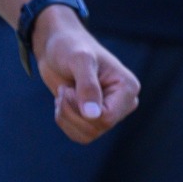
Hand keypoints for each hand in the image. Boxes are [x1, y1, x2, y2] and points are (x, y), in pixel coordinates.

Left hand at [33, 8, 139, 143]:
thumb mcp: (79, 60)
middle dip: (72, 112)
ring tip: (63, 94)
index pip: (107, 118)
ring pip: (87, 135)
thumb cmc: (69, 46)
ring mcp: (110, 112)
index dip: (81, 109)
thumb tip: (93, 115)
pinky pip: (80, 135)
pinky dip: (65, 121)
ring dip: (66, 117)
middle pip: (97, 128)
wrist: (54, 47)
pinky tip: (64, 102)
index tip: (69, 89)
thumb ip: (87, 86)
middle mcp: (123, 103)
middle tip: (65, 90)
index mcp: (128, 87)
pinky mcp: (95, 118)